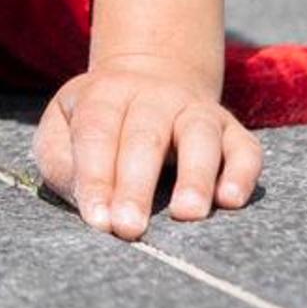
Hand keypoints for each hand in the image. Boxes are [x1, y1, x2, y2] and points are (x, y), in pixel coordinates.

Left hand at [35, 53, 261, 240]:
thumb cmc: (100, 122)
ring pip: (200, 136)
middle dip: (136, 185)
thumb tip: (83, 200)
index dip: (94, 176)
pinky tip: (230, 200)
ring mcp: (196, 111)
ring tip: (187, 214)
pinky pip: (245, 149)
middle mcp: (155, 97)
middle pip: (145, 137)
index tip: (97, 220)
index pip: (97, 132)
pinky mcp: (232, 131)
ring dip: (195, 175)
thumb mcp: (63, 126)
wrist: (150, 78)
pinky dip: (242, 173)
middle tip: (129, 229)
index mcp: (107, 94)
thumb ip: (60, 160)